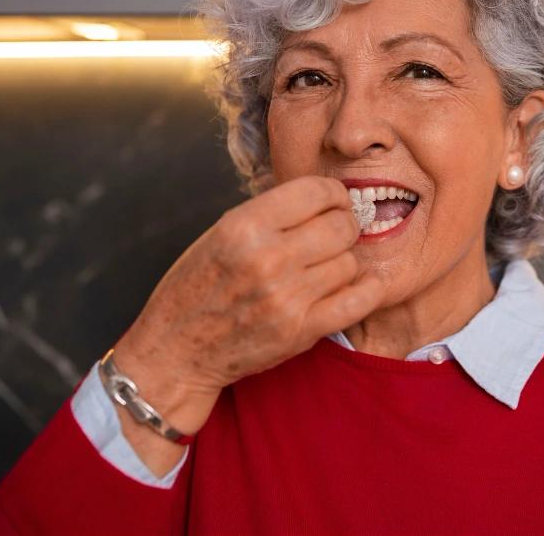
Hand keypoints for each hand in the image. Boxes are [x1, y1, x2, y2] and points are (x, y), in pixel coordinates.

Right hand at [111, 175, 383, 432]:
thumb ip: (271, 214)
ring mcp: (286, 298)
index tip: (334, 202)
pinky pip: (358, 301)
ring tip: (324, 267)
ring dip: (343, 262)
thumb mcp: (222, 234)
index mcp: (244, 226)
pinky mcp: (301, 331)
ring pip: (350, 262)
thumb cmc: (197, 287)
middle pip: (341, 226)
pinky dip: (368, 289)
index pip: (316, 192)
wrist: (175, 351)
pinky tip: (365, 283)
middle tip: (335, 234)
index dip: (334, 194)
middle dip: (344, 226)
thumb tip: (326, 198)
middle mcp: (267, 259)